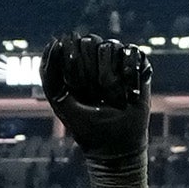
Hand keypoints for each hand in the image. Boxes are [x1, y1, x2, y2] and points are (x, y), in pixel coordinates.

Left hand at [40, 34, 151, 187]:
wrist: (117, 145)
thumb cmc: (86, 127)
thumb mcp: (61, 103)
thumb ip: (50, 76)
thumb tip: (53, 42)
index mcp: (77, 69)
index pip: (72, 48)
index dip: (74, 63)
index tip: (79, 86)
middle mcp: (97, 63)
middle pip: (91, 43)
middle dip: (92, 70)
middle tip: (96, 94)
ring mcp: (118, 64)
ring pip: (111, 46)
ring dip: (110, 75)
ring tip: (113, 97)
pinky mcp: (138, 68)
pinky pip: (132, 53)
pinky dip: (129, 73)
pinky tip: (128, 93)